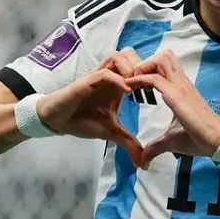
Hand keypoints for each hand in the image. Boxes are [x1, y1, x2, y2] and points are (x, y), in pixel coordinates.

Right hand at [37, 48, 144, 166]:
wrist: (57, 121)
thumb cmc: (82, 121)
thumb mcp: (111, 133)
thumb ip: (129, 144)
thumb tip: (143, 164)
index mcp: (119, 85)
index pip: (139, 67)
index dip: (152, 74)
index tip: (162, 89)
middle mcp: (110, 76)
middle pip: (132, 54)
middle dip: (144, 66)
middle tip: (150, 85)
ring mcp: (98, 76)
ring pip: (119, 56)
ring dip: (131, 68)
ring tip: (138, 86)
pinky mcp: (86, 81)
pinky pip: (104, 72)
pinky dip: (117, 78)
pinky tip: (127, 91)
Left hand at [125, 49, 219, 167]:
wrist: (215, 141)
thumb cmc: (197, 139)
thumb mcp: (171, 141)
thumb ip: (155, 147)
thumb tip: (143, 160)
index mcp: (181, 89)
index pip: (165, 66)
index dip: (149, 70)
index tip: (136, 84)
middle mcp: (181, 83)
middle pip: (163, 55)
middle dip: (145, 63)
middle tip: (133, 80)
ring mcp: (180, 87)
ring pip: (159, 59)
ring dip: (143, 67)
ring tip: (132, 82)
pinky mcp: (176, 95)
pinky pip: (154, 78)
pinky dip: (139, 79)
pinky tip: (128, 87)